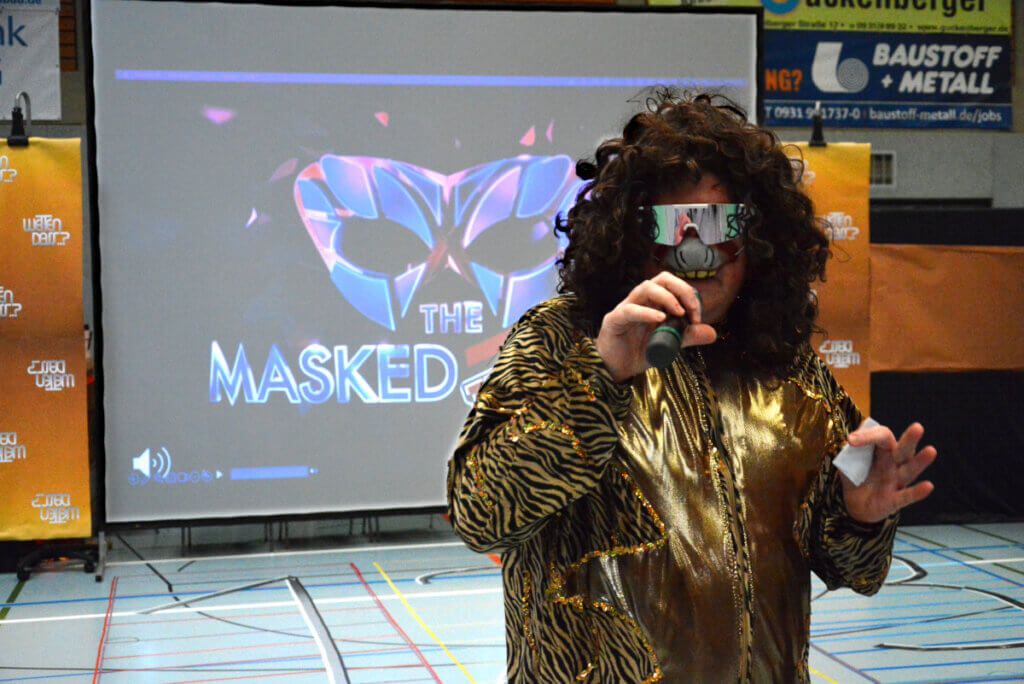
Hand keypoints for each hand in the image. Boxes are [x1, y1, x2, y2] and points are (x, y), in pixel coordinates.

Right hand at [595, 271, 716, 382]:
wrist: (616, 368)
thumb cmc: (639, 351)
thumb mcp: (669, 344)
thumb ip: (688, 336)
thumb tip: (712, 333)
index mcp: (654, 302)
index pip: (673, 285)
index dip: (689, 296)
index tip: (697, 317)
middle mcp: (641, 300)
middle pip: (661, 279)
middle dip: (680, 289)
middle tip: (691, 310)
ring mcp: (626, 307)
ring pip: (645, 288)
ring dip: (666, 297)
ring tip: (678, 312)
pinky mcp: (614, 320)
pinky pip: (630, 310)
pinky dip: (646, 312)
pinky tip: (660, 319)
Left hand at [841, 421, 936, 523]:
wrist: (855, 505)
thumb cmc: (856, 477)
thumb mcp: (848, 462)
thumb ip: (850, 451)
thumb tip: (852, 438)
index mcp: (883, 451)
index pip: (882, 437)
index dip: (868, 436)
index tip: (851, 440)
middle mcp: (894, 464)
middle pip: (903, 450)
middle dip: (910, 439)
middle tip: (917, 427)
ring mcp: (896, 482)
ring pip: (909, 471)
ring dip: (920, 462)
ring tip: (931, 451)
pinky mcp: (894, 500)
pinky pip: (907, 496)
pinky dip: (917, 492)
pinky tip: (928, 486)